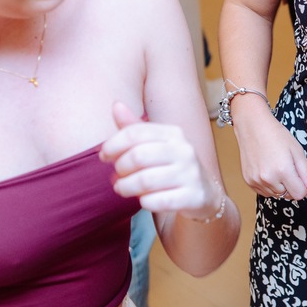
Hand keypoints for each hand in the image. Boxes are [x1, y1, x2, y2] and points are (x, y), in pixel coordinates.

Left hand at [100, 103, 218, 218]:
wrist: (202, 193)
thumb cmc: (169, 166)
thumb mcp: (154, 145)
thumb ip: (133, 128)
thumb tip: (116, 104)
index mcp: (173, 133)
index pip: (135, 133)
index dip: (113, 144)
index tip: (104, 156)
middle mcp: (184, 150)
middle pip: (138, 156)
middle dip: (120, 168)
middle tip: (116, 176)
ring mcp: (191, 174)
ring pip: (145, 181)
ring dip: (126, 187)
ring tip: (122, 189)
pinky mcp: (194, 196)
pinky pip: (158, 201)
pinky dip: (144, 202)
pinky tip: (143, 200)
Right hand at [232, 101, 306, 199]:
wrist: (252, 126)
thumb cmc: (276, 135)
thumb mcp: (297, 151)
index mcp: (283, 170)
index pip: (299, 194)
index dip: (303, 186)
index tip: (300, 175)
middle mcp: (268, 179)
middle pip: (287, 196)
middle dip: (291, 185)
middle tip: (287, 167)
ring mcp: (256, 181)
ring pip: (276, 195)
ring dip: (279, 186)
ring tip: (276, 167)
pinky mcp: (248, 181)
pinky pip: (264, 192)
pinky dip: (268, 185)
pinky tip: (267, 169)